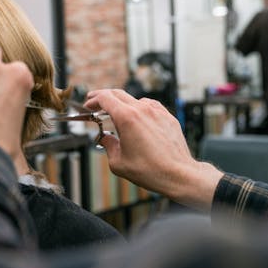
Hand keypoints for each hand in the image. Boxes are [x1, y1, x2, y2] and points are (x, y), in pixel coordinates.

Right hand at [84, 89, 222, 210]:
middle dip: (104, 97)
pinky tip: (137, 119)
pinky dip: (139, 109)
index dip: (93, 100)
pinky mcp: (167, 117)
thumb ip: (108, 146)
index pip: (105, 98)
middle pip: (118, 93)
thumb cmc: (150, 170)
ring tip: (116, 115)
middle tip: (95, 103)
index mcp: (127, 118)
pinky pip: (150, 107)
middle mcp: (142, 110)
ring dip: (122, 104)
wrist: (178, 174)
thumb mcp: (118, 162)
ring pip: (134, 100)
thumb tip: (105, 138)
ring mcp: (157, 112)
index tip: (88, 105)